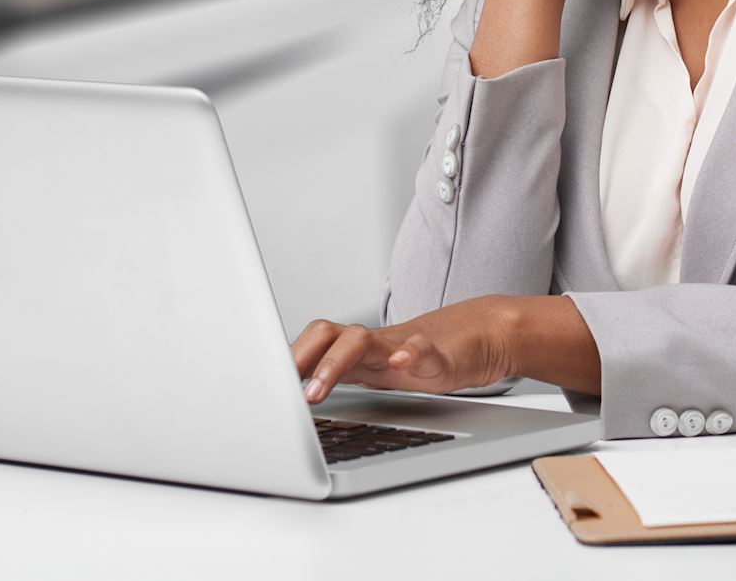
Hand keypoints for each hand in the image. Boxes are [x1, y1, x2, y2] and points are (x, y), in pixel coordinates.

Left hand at [290, 297, 517, 403]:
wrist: (477, 338)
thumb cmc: (420, 358)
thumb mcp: (376, 373)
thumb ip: (340, 378)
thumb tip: (294, 401)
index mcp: (355, 353)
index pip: (311, 344)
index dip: (285, 359)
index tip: (258, 384)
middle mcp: (372, 344)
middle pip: (326, 333)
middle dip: (300, 358)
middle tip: (283, 390)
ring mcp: (402, 344)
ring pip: (361, 340)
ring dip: (334, 362)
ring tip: (317, 389)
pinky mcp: (436, 353)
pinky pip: (421, 348)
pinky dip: (411, 353)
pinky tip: (401, 362)